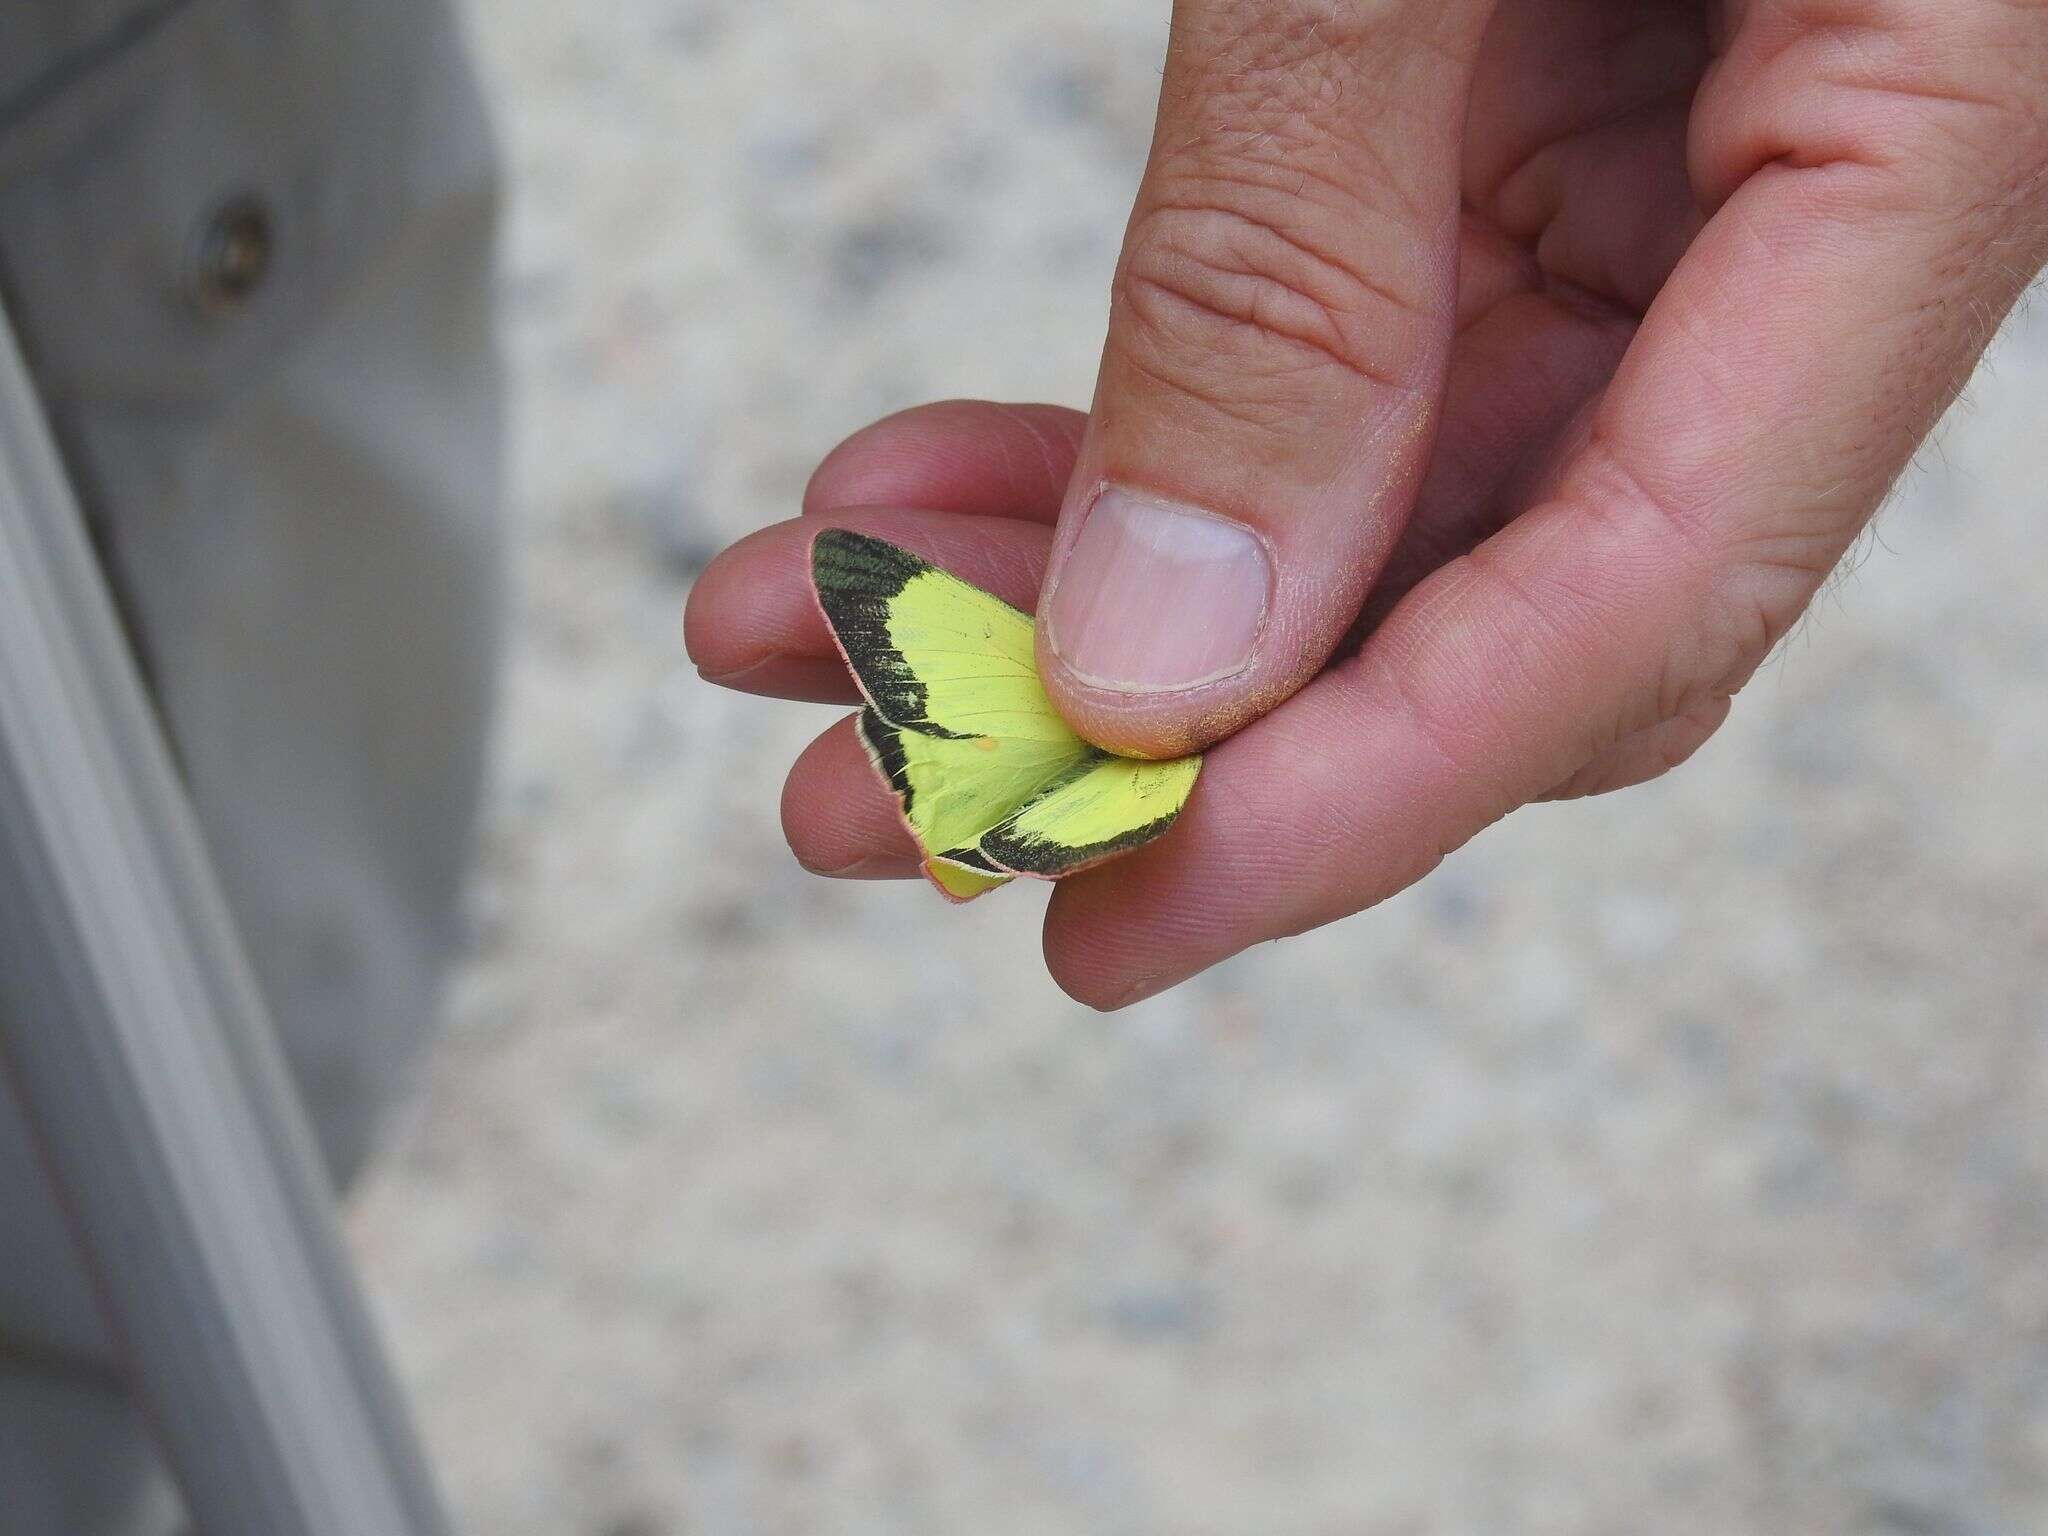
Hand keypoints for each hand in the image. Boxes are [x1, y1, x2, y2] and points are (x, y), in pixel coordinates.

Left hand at [688, 0, 2047, 1006]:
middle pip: (1470, 607)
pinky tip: (916, 480)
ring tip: (812, 649)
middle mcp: (1786, 228)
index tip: (1104, 904)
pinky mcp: (1512, 153)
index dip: (1353, 795)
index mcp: (1914, 149)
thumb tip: (1171, 644)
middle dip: (1145, 728)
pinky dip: (1104, 441)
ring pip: (1353, 514)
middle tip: (869, 814)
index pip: (1637, 601)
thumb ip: (1312, 265)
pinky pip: (1317, 367)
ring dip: (1063, 597)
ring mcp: (1650, 199)